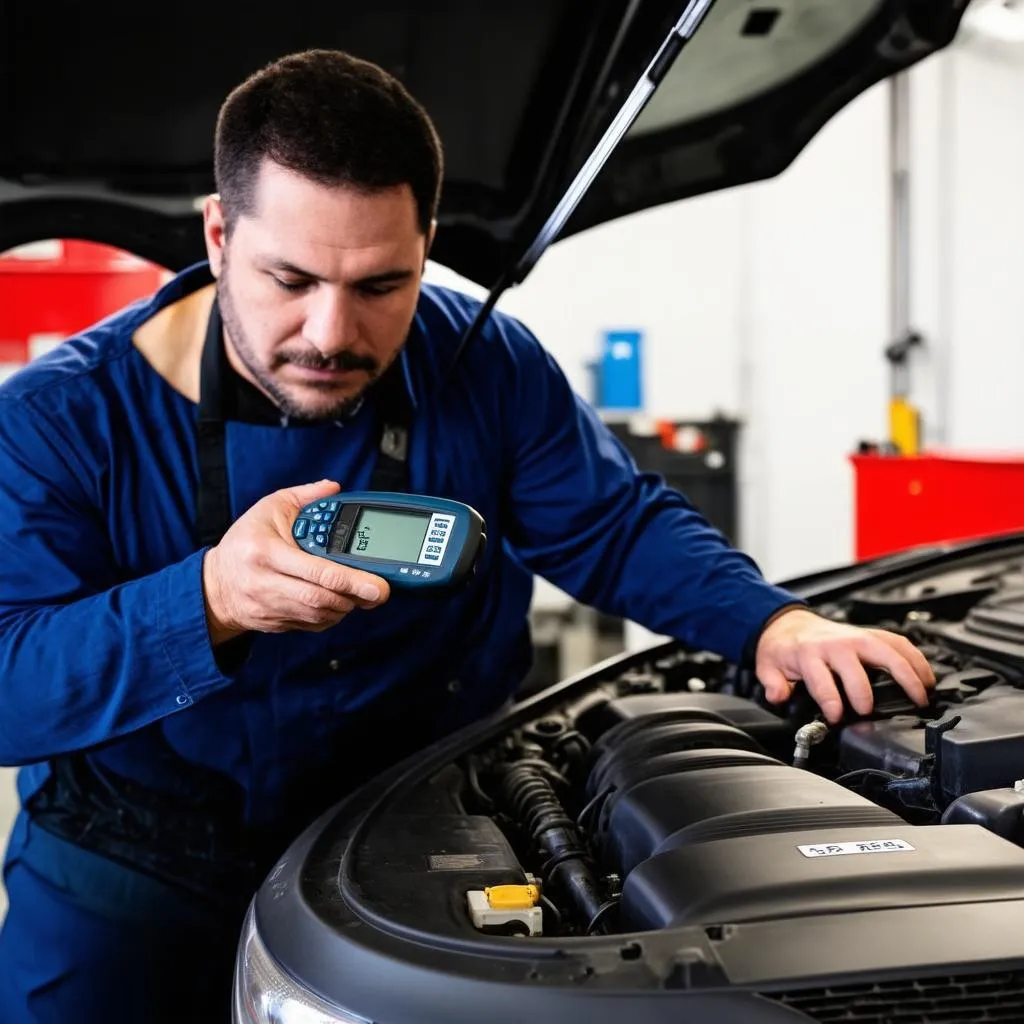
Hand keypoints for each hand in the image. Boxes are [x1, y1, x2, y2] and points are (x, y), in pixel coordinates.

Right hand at [202, 479, 389, 644]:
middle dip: (355, 597)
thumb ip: (304, 496)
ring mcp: (270, 607)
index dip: (352, 580)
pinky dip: (330, 617)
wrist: (215, 584)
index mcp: (266, 552)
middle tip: (378, 592)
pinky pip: (311, 625)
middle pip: (321, 598)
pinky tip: (337, 604)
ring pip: (318, 614)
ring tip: (357, 594)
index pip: (317, 571)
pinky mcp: (275, 624)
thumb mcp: (269, 508)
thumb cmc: (245, 541)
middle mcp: (267, 583)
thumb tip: (333, 488)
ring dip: (344, 607)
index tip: (378, 584)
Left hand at [755, 607, 934, 723]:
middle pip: (856, 665)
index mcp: (809, 653)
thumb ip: (773, 684)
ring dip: (907, 674)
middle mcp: (836, 643)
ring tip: (921, 697)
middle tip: (868, 711)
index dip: (830, 700)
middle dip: (863, 691)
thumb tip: (778, 696)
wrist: (789, 624)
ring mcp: (856, 637)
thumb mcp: (768, 667)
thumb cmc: (784, 648)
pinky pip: (899, 643)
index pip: (821, 677)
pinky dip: (916, 659)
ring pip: (887, 652)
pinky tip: (927, 677)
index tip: (837, 716)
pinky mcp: (871, 634)